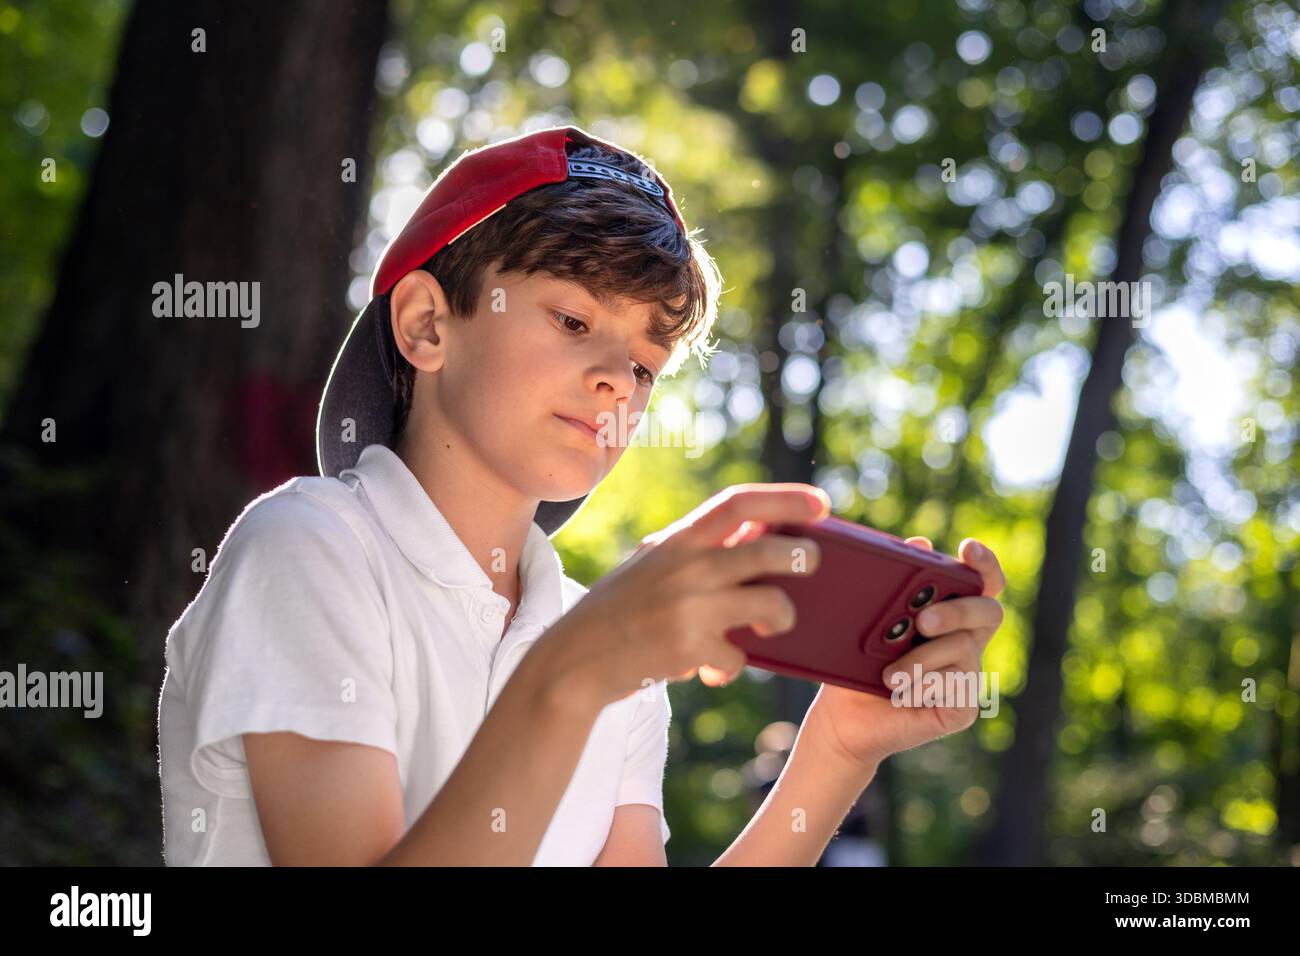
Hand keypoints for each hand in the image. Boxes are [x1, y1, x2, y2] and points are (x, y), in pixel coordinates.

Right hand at [550, 483, 830, 705]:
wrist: (574, 659)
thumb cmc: (620, 610)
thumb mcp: (652, 565)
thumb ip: (695, 550)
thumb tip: (757, 534)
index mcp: (678, 540)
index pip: (739, 502)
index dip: (785, 497)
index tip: (821, 502)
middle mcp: (688, 566)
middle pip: (772, 551)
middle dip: (805, 557)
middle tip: (812, 563)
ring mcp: (691, 607)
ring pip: (773, 604)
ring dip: (781, 617)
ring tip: (770, 625)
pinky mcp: (690, 647)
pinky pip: (739, 656)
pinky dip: (730, 665)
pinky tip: (710, 667)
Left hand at [800, 536, 1006, 776]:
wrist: (842, 716)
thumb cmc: (855, 664)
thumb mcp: (870, 620)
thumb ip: (897, 585)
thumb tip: (920, 543)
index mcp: (947, 614)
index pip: (982, 583)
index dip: (984, 564)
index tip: (967, 549)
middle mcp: (965, 641)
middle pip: (988, 612)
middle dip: (957, 610)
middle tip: (924, 620)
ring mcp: (967, 675)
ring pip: (962, 648)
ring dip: (920, 659)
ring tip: (888, 675)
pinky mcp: (962, 707)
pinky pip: (954, 685)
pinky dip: (921, 686)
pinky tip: (899, 696)